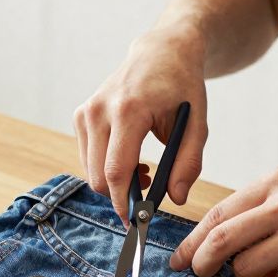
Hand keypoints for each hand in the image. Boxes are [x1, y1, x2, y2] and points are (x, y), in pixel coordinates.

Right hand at [73, 26, 208, 224]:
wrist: (160, 53)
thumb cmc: (182, 88)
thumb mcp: (197, 124)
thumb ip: (189, 163)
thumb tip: (175, 199)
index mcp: (128, 110)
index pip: (116, 171)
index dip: (124, 203)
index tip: (137, 223)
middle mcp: (99, 110)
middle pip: (99, 177)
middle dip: (121, 195)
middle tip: (150, 191)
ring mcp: (86, 112)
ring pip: (91, 171)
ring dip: (114, 181)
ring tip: (144, 170)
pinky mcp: (80, 115)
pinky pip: (88, 158)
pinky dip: (106, 167)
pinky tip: (129, 156)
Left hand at [169, 167, 277, 276]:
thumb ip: (266, 211)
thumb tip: (232, 247)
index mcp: (276, 181)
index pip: (218, 213)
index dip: (192, 240)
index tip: (179, 257)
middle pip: (220, 242)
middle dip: (201, 264)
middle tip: (197, 276)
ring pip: (246, 269)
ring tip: (270, 270)